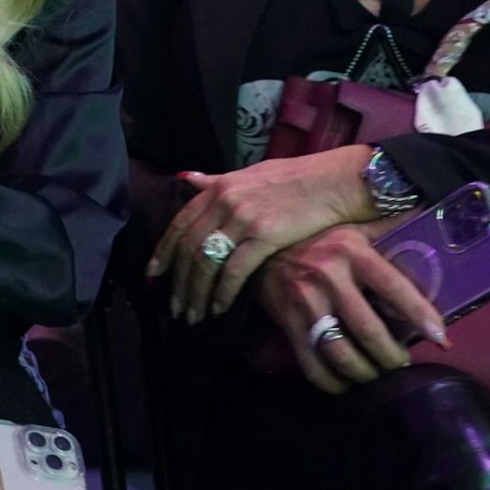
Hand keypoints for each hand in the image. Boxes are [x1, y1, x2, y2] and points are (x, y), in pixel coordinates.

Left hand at [147, 145, 375, 321]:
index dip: (163, 252)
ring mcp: (244, 218)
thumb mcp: (248, 174)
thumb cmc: (296, 178)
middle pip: (189, 249)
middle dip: (179, 283)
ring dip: (197, 294)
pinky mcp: (266, 236)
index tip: (153, 275)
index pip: (179, 223)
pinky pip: (235, 271)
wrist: (335, 181)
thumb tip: (185, 177)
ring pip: (207, 263)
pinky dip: (223, 293)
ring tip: (195, 315)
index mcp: (218, 187)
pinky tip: (219, 308)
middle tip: (176, 307)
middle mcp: (225, 201)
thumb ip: (215, 180)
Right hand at [257, 225, 448, 395]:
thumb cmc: (319, 240)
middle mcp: (328, 276)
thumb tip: (430, 218)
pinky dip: (332, 382)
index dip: (420, 314)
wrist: (263, 249)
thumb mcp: (354, 229)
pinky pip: (312, 364)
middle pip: (369, 331)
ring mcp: (305, 302)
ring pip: (341, 353)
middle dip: (392, 356)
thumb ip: (389, 230)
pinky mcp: (288, 322)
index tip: (440, 337)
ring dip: (365, 373)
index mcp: (351, 250)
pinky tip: (345, 383)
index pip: (394, 287)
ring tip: (377, 375)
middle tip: (402, 364)